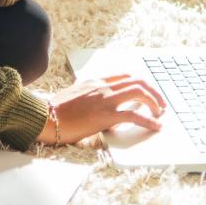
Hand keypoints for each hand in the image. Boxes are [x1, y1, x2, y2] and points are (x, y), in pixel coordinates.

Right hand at [36, 74, 167, 144]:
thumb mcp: (74, 94)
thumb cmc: (55, 110)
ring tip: (159, 114)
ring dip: (154, 103)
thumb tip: (96, 101)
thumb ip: (88, 94)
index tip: (148, 93)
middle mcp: (103, 87)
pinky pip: (134, 116)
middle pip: (137, 82)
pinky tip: (156, 127)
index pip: (125, 76)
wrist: (45, 117)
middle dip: (153, 92)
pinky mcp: (105, 116)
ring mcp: (105, 100)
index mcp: (95, 81)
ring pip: (139, 93)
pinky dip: (149, 121)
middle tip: (160, 104)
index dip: (140, 84)